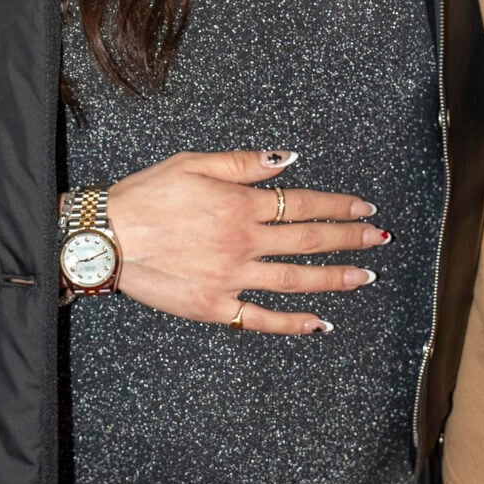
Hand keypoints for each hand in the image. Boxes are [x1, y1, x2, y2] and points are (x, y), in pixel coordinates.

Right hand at [102, 149, 389, 334]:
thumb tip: (288, 159)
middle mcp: (245, 242)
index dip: (339, 206)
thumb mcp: (193, 163)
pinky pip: (261, 319)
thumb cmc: (145, 196)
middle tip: (377, 239)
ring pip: (296, 280)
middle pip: (309, 240)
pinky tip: (319, 324)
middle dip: (349, 239)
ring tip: (365, 276)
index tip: (364, 209)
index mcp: (241, 204)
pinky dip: (293, 323)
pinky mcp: (215, 307)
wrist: (105, 238)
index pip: (304, 204)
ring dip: (335, 278)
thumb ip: (244, 163)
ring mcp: (233, 278)